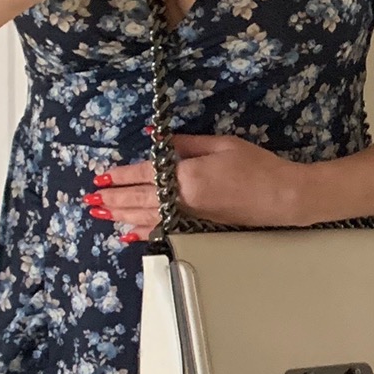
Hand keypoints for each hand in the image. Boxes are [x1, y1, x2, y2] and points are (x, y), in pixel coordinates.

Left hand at [85, 134, 303, 240]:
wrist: (282, 197)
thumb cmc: (256, 166)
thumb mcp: (219, 145)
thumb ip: (184, 144)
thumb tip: (155, 140)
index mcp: (187, 175)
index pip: (146, 174)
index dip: (122, 175)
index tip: (101, 176)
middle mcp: (183, 200)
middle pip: (140, 199)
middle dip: (114, 198)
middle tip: (90, 199)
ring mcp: (189, 218)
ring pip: (147, 217)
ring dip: (122, 215)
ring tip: (101, 214)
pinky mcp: (198, 228)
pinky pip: (163, 230)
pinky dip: (144, 231)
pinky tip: (129, 232)